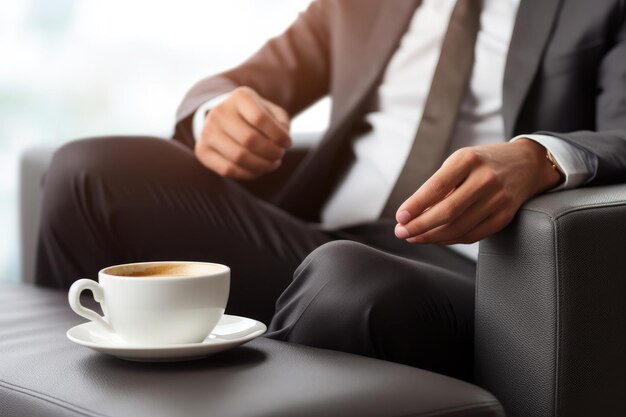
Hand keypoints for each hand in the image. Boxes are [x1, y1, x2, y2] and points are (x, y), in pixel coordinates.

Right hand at [195, 86, 291, 179]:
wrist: (227, 119)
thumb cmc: (256, 117)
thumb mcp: (272, 112)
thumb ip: (281, 124)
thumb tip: (281, 141)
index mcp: (240, 97)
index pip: (260, 118)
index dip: (278, 136)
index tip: (288, 143)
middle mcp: (219, 112)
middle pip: (250, 140)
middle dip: (271, 153)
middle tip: (279, 156)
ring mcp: (207, 131)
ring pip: (239, 157)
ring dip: (262, 166)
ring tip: (272, 164)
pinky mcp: (202, 151)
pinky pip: (228, 169)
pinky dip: (248, 174)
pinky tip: (258, 170)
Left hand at [394, 139, 562, 243]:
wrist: (526, 163)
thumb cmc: (482, 163)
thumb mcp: (460, 161)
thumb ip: (440, 184)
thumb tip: (413, 213)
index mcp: (468, 160)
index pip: (437, 187)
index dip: (415, 205)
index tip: (400, 217)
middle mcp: (485, 179)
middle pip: (447, 211)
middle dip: (419, 226)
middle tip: (401, 232)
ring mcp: (498, 199)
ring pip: (458, 228)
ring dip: (431, 236)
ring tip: (413, 236)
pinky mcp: (504, 216)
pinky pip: (472, 235)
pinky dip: (450, 240)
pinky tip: (435, 238)